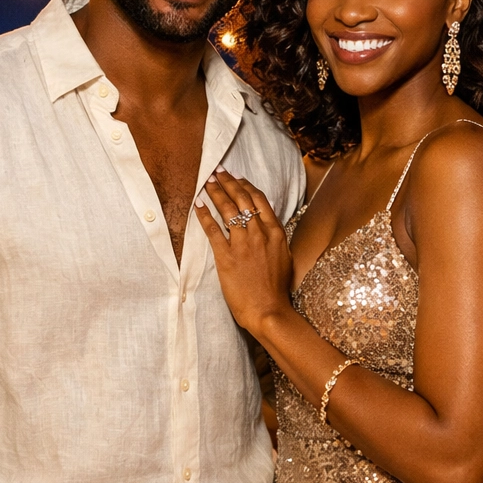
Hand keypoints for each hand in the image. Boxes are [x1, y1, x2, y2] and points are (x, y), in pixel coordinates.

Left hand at [195, 170, 294, 334]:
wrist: (268, 310)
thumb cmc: (276, 290)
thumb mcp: (283, 258)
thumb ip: (275, 240)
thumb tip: (267, 228)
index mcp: (276, 234)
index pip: (260, 200)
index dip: (246, 185)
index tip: (237, 177)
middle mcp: (260, 234)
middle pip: (243, 199)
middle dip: (229, 182)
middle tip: (218, 172)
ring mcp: (243, 244)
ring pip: (228, 210)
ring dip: (216, 193)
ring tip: (207, 182)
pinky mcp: (227, 257)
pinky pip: (213, 230)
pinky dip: (205, 215)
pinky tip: (198, 205)